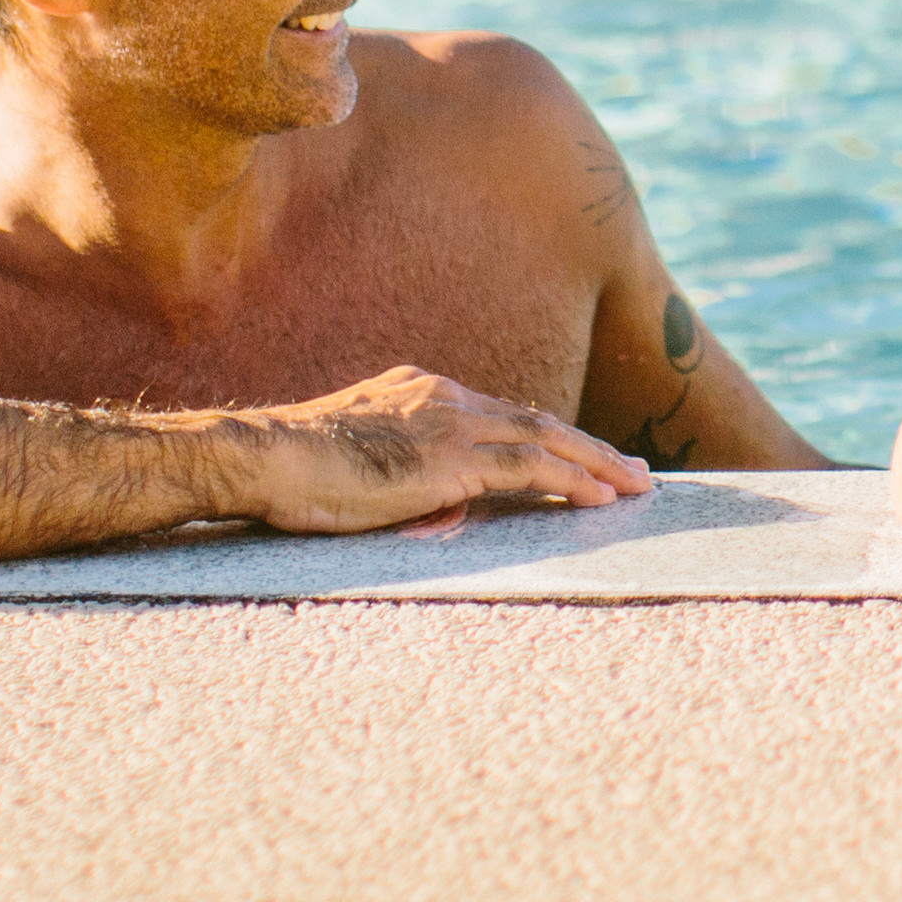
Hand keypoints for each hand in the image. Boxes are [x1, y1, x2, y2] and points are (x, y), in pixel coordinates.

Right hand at [231, 366, 652, 534]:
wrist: (266, 456)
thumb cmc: (294, 472)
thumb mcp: (359, 466)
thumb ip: (407, 478)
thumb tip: (446, 508)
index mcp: (419, 392)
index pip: (497, 415)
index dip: (543, 439)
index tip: (576, 457)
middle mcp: (442, 396)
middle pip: (533, 419)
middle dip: (589, 446)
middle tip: (631, 470)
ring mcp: (449, 423)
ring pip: (545, 438)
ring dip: (596, 463)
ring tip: (635, 487)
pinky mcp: (451, 457)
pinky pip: (529, 468)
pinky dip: (570, 481)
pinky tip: (598, 498)